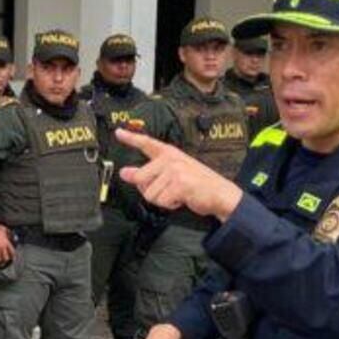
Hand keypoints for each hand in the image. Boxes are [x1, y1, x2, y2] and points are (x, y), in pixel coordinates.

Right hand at [0, 225, 13, 267]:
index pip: (12, 252)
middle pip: (6, 258)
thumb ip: (9, 233)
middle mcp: (2, 247)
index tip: (12, 258)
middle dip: (5, 260)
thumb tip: (13, 236)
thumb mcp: (4, 229)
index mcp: (6, 243)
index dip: (13, 257)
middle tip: (4, 261)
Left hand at [115, 129, 243, 220]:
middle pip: (140, 178)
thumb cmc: (198, 184)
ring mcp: (175, 170)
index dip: (131, 138)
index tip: (119, 133)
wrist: (220, 193)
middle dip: (150, 189)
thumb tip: (125, 173)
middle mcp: (170, 159)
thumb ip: (148, 173)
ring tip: (177, 193)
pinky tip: (182, 198)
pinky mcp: (180, 184)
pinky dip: (170, 204)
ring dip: (162, 199)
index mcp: (169, 154)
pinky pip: (162, 200)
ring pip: (150, 193)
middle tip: (167, 189)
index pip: (147, 143)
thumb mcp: (172, 174)